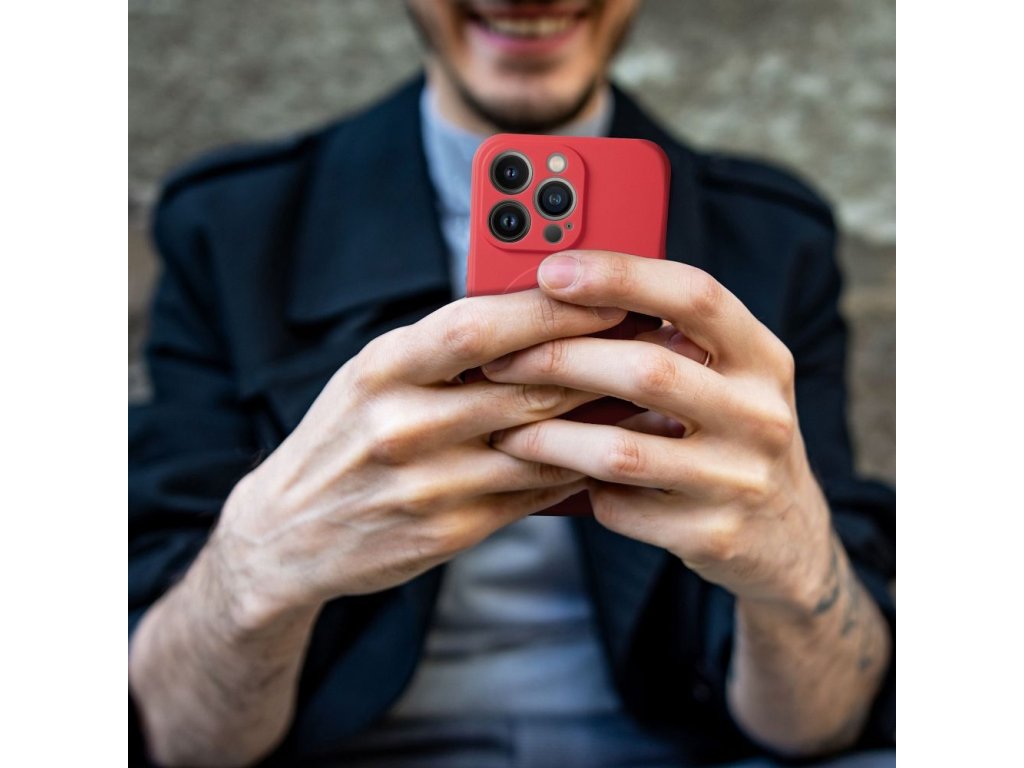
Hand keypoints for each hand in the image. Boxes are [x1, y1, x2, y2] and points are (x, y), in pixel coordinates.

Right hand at [215, 289, 625, 624]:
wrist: (289, 533)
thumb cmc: (344, 436)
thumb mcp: (372, 374)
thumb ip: (443, 346)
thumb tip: (537, 312)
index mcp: (382, 368)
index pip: (479, 324)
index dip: (552, 309)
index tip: (608, 295)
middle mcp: (402, 423)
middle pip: (527, 385)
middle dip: (602, 361)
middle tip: (654, 342)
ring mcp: (427, 483)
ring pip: (542, 444)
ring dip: (605, 419)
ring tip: (652, 395)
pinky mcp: (448, 531)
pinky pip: (533, 494)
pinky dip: (577, 469)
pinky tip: (610, 450)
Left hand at [483, 250, 832, 613]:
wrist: (785, 539)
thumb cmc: (730, 435)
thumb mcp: (727, 379)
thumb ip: (669, 340)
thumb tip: (561, 296)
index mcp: (761, 357)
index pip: (696, 294)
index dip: (622, 276)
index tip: (554, 271)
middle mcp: (761, 414)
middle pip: (648, 369)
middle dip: (560, 360)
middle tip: (500, 360)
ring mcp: (739, 479)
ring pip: (620, 450)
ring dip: (548, 436)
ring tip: (504, 427)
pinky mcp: (711, 535)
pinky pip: (620, 506)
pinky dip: (579, 488)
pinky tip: (558, 476)